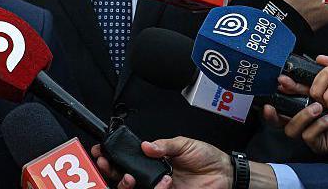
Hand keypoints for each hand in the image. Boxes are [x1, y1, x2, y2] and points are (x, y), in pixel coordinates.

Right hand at [96, 137, 230, 188]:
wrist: (226, 173)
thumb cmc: (207, 157)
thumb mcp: (184, 143)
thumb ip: (164, 145)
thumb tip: (145, 145)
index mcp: (154, 159)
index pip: (128, 158)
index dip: (112, 155)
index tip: (101, 151)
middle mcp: (154, 174)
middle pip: (124, 175)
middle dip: (109, 170)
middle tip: (105, 163)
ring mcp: (160, 187)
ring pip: (133, 188)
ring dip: (126, 182)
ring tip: (130, 177)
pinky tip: (164, 182)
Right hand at [265, 100, 327, 153]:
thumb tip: (318, 60)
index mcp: (306, 103)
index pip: (282, 106)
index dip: (271, 105)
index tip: (270, 99)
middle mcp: (307, 119)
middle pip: (281, 120)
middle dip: (279, 112)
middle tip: (290, 103)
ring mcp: (313, 132)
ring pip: (293, 129)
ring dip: (303, 115)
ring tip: (319, 107)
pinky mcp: (322, 143)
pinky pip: (311, 136)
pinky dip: (319, 125)